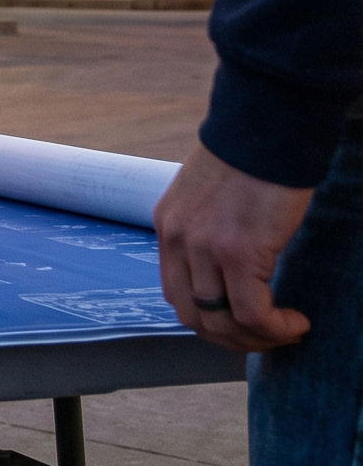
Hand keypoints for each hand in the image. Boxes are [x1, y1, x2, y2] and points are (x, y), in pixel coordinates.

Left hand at [154, 142, 312, 352]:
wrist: (268, 128)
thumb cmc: (252, 157)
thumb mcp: (213, 196)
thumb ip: (210, 228)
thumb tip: (231, 265)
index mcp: (168, 226)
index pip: (175, 293)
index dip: (210, 318)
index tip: (243, 323)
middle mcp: (178, 239)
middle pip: (192, 315)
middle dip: (231, 337)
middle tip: (268, 336)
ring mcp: (204, 247)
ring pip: (222, 320)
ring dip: (257, 338)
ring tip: (287, 330)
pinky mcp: (238, 251)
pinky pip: (251, 313)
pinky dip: (275, 328)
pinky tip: (297, 322)